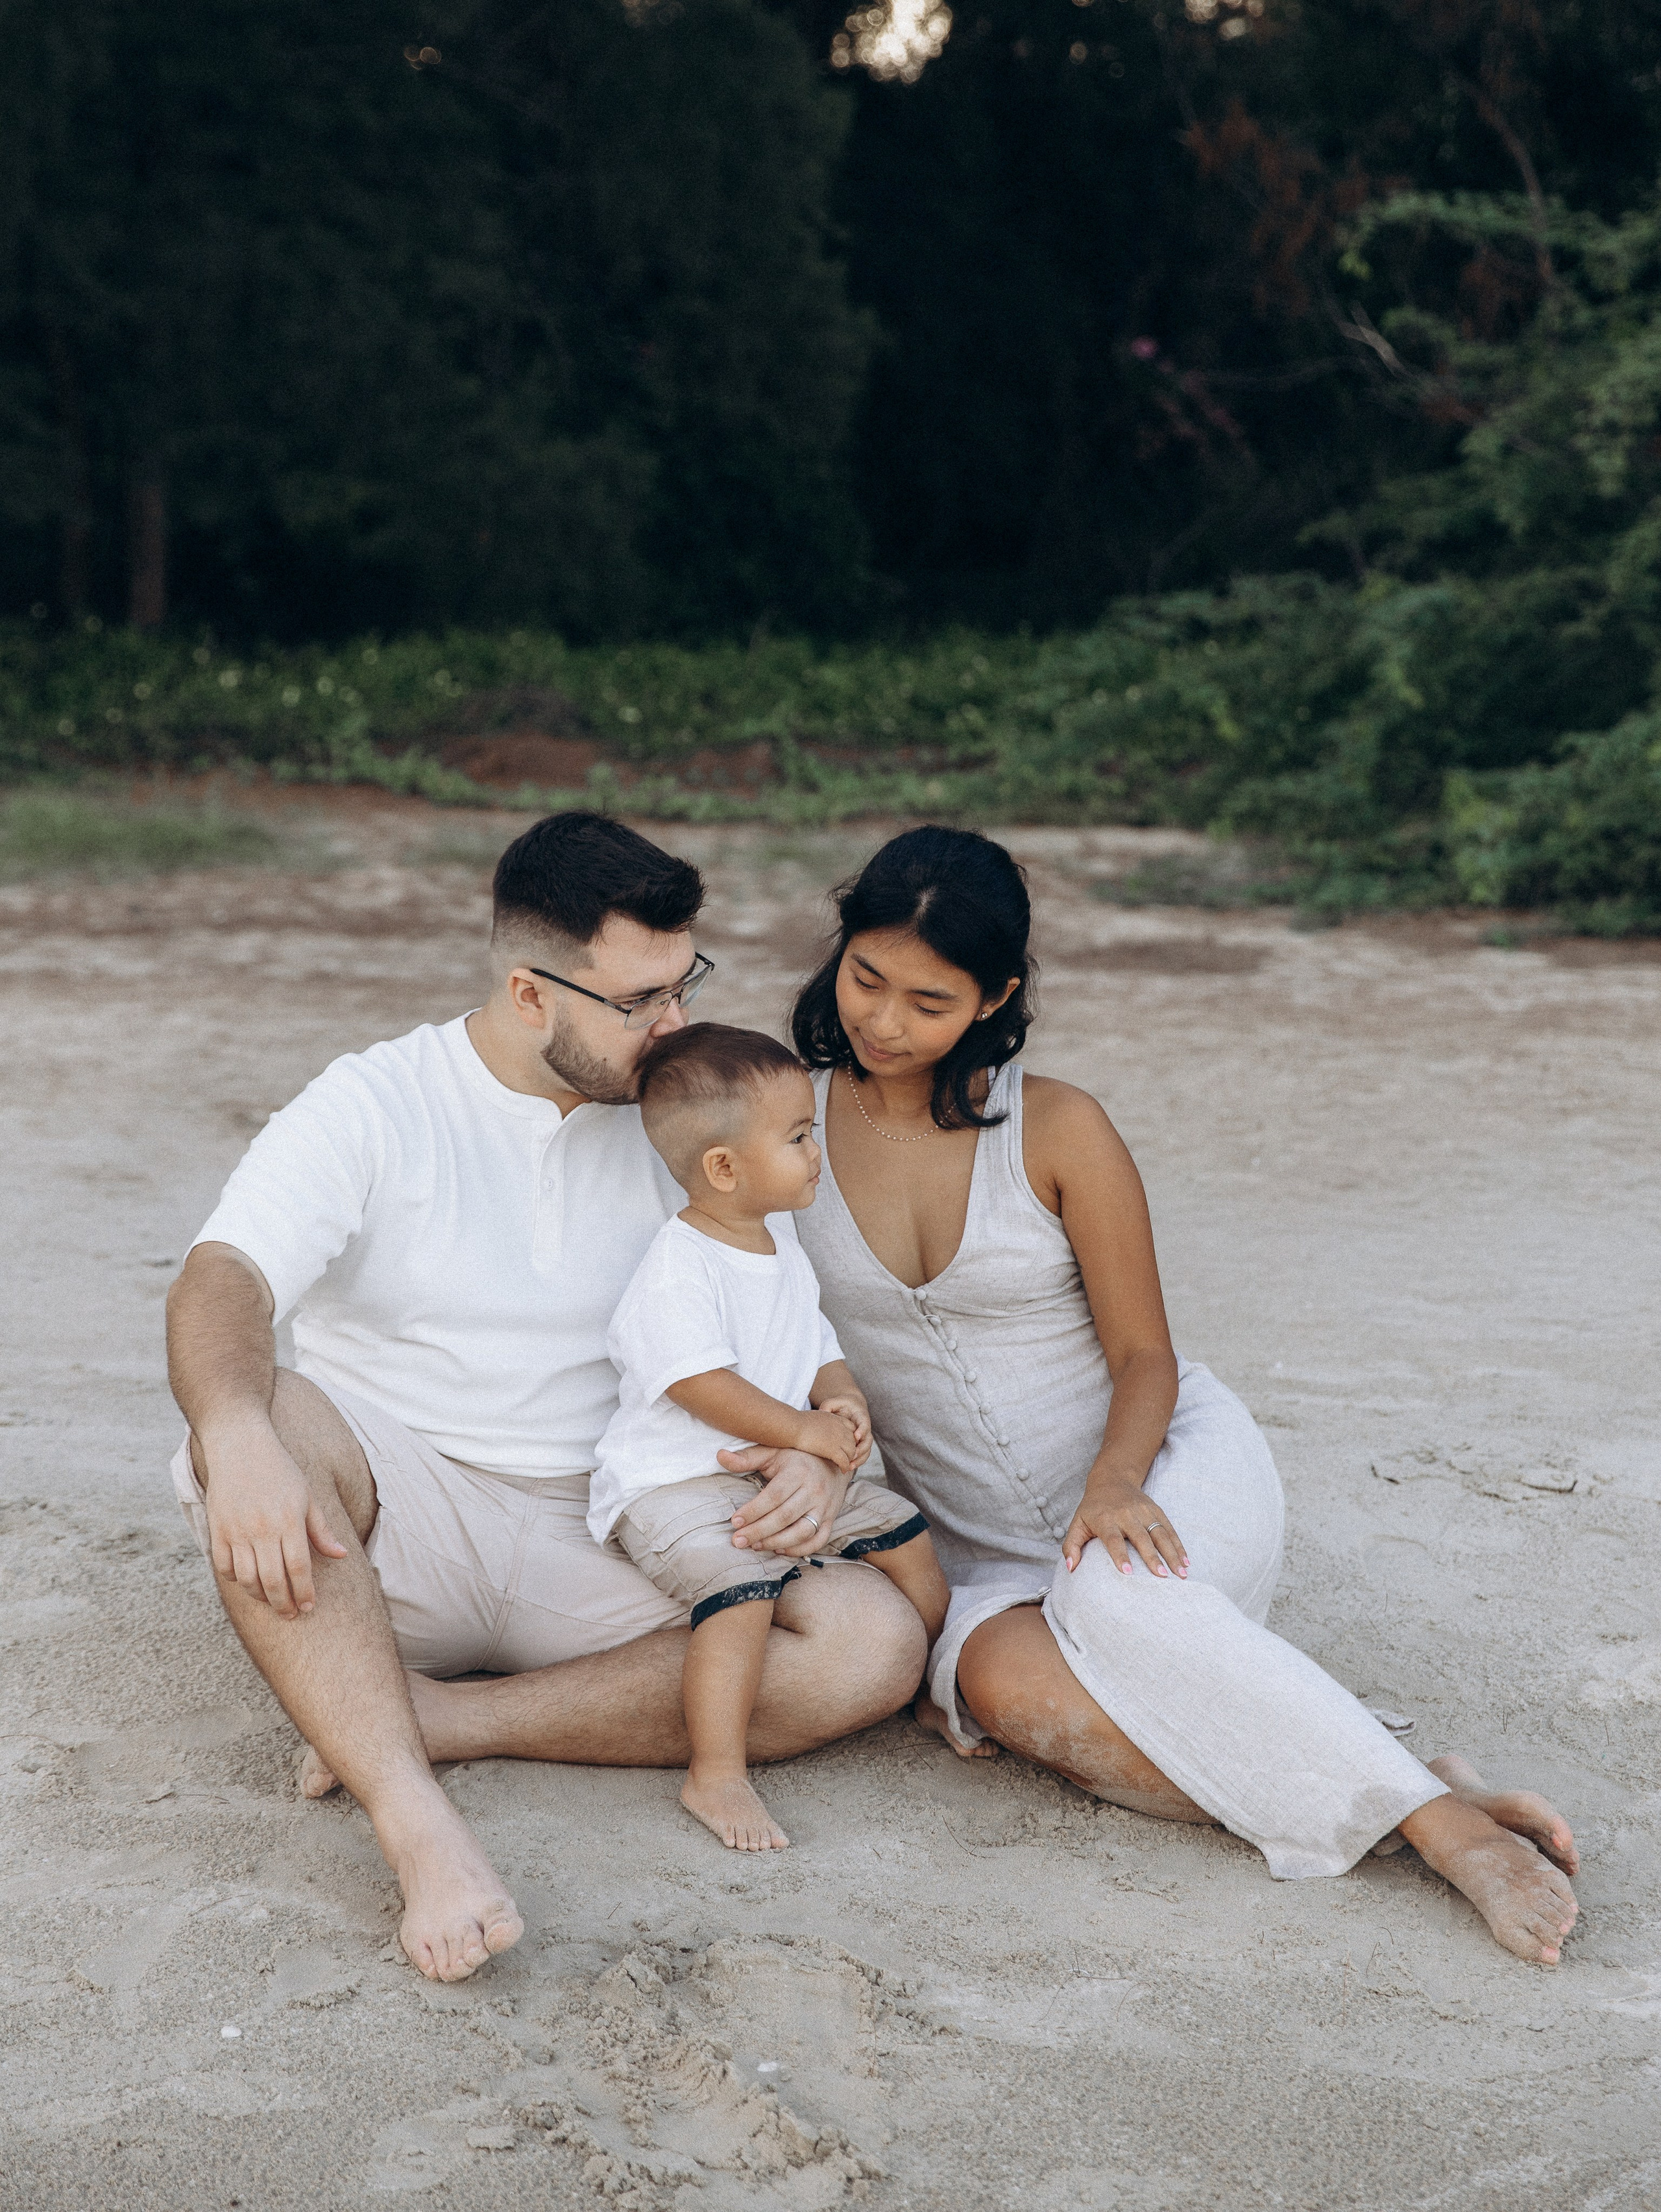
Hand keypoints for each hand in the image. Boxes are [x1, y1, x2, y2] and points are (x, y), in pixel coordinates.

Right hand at [200, 1417, 348, 1617]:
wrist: (240, 1445)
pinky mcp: (217, 1529)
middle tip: (291, 1614)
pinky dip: (235, 1579)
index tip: (309, 1607)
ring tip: (272, 1601)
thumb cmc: (279, 1470)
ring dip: (260, 1596)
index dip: (304, 1592)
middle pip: (273, 1580)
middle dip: (283, 1604)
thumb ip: (321, 1529)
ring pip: (247, 1579)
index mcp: (289, 1520)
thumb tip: (341, 1556)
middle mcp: (262, 1529)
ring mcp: (237, 1530)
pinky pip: (224, 1567)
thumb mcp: (307, 1496)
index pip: (299, 1568)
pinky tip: (248, 1581)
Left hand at [717, 1445, 851, 1556]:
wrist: (834, 1462)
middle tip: (737, 1541)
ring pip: (802, 1532)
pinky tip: (778, 1549)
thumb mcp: (773, 1452)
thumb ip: (747, 1457)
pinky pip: (817, 1541)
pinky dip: (798, 1549)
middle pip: (785, 1517)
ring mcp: (825, 1507)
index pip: (774, 1496)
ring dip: (776, 1542)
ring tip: (754, 1546)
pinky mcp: (831, 1520)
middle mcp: (814, 1491)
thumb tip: (720, 1456)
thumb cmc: (797, 1458)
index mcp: (799, 1472)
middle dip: (759, 1531)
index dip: (753, 1511)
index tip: (734, 1521)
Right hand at [795, 1408, 861, 1472]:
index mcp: (836, 1419)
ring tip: (845, 1465)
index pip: (852, 1428)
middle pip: (853, 1441)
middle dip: (851, 1450)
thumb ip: (823, 1421)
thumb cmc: (798, 1422)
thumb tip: (819, 1427)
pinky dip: (845, 1467)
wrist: (793, 1426)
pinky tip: (843, 1470)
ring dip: (849, 1459)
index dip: (849, 1437)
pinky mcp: (833, 1450)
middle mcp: (840, 1428)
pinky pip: (845, 1461)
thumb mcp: (816, 1416)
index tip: (844, 1444)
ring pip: (852, 1452)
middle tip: (847, 1457)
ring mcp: (838, 1439)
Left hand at [813, 1393, 870, 1468]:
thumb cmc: (841, 1404)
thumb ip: (829, 1405)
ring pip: (867, 1450)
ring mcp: (864, 1437)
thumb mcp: (835, 1401)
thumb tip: (822, 1412)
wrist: (850, 1407)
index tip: (856, 1436)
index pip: (864, 1424)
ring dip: (859, 1459)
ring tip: (849, 1466)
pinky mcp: (860, 1444)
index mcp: (861, 1417)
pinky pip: (862, 1455)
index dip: (862, 1430)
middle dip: (861, 1449)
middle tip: (851, 1456)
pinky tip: (848, 1467)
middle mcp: (865, 1428)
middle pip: (868, 1440)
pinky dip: (857, 1462)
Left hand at [1062, 1478, 1187, 1580]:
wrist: (1111, 1479)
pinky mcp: (1156, 1511)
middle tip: (1162, 1577)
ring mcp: (1144, 1512)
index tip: (1127, 1573)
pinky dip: (1179, 1545)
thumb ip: (1071, 1546)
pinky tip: (1186, 1561)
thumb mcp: (1077, 1523)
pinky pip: (1169, 1529)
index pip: (1113, 1539)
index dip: (1120, 1555)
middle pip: (1141, 1537)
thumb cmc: (1092, 1508)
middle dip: (1152, 1557)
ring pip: (1160, 1534)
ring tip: (1181, 1574)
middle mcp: (1127, 1514)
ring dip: (1172, 1554)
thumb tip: (1070, 1568)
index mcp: (1106, 1519)